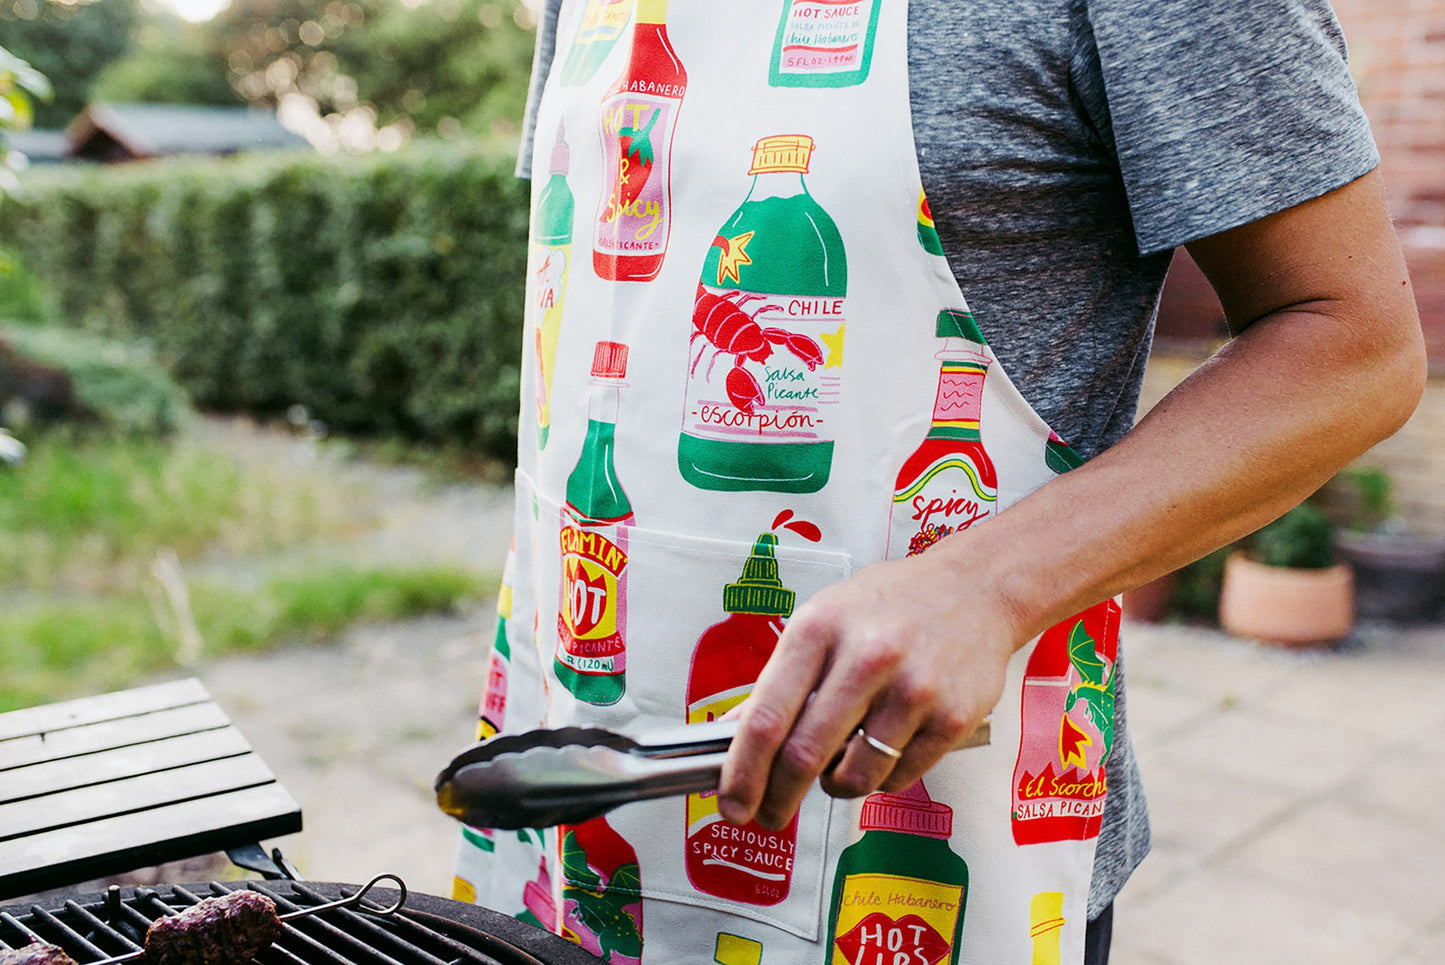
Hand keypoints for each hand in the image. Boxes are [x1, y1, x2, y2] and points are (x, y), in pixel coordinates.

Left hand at [715, 540, 1020, 828]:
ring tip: (837, 768)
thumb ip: (781, 677)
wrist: (976, 590)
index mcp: (820, 628)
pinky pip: (899, 778)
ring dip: (834, 786)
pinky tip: (881, 751)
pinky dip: (880, 779)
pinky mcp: (952, 719)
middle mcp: (867, 657)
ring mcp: (914, 690)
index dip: (742, 773)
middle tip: (769, 815)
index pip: (766, 717)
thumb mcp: (824, 619)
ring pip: (855, 777)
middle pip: (804, 755)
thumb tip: (732, 733)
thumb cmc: (890, 606)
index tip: (731, 803)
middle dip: (778, 798)